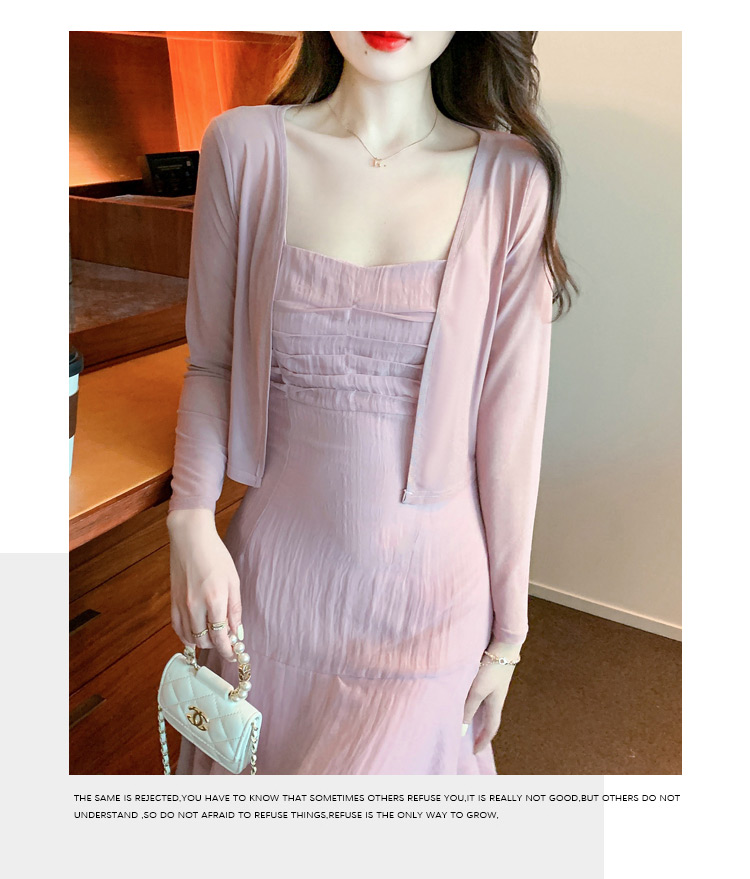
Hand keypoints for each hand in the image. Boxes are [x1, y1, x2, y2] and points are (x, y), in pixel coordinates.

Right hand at [168, 511, 242, 662]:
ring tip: (214, 637)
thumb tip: (236, 632)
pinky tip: (197, 634)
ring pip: (191, 638)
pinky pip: (178, 629)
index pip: (221, 637)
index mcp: (215, 600)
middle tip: (227, 642)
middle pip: (206, 641)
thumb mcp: (233, 580)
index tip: (235, 655)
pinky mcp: (173, 602)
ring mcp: (182, 605)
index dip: (228, 651)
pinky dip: (187, 637)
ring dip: (204, 643)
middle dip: (218, 646)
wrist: (190, 538)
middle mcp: (196, 606)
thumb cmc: (215, 556)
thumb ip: (235, 609)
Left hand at [463, 656, 517, 754]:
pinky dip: (474, 700)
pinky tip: (465, 694)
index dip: (483, 741)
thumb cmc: (491, 667)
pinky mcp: (491, 673)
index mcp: (496, 703)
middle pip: (489, 717)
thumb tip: (462, 727)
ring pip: (485, 705)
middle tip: (469, 738)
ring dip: (476, 714)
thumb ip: (468, 707)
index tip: (475, 752)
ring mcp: (495, 684)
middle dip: (480, 729)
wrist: (504, 643)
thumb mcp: (477, 690)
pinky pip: (482, 693)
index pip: (491, 728)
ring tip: (463, 719)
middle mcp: (497, 696)